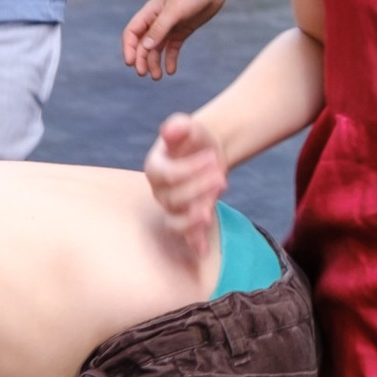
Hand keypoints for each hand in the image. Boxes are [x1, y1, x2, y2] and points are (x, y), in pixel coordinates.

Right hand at [123, 0, 225, 78]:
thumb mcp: (174, 10)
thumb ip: (159, 28)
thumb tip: (144, 47)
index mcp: (150, 12)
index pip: (132, 32)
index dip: (129, 48)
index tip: (131, 63)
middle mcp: (157, 20)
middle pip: (143, 43)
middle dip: (142, 59)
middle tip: (144, 74)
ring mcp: (170, 26)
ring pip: (157, 48)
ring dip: (155, 62)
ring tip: (158, 77)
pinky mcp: (183, 31)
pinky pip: (172, 48)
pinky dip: (170, 59)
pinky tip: (171, 71)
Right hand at [144, 111, 228, 264]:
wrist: (206, 153)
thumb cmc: (194, 140)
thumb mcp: (188, 127)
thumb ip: (179, 127)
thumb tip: (171, 129)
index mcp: (155, 168)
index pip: (167, 175)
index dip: (190, 169)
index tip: (213, 157)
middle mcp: (160, 192)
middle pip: (173, 199)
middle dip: (199, 190)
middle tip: (222, 177)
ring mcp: (172, 208)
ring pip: (176, 221)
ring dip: (192, 219)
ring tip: (210, 213)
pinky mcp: (188, 220)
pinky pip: (186, 236)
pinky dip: (193, 243)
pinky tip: (202, 250)